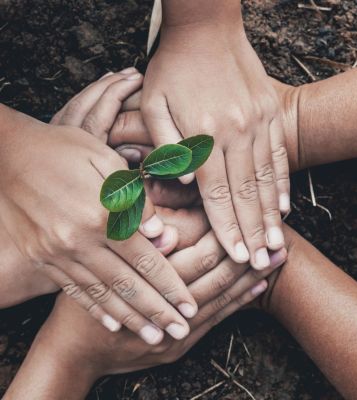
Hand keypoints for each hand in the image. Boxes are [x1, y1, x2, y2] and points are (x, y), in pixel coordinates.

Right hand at [0, 94, 197, 343]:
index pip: (146, 259)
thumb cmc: (64, 149)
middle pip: (128, 284)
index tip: (189, 305)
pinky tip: (112, 325)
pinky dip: (94, 309)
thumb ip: (134, 199)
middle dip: (157, 311)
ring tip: (153, 337)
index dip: (171, 285)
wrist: (8, 154)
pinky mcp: (44, 258)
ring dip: (130, 318)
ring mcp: (58, 253)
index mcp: (101, 214)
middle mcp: (80, 240)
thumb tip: (159, 234)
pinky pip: (73, 289)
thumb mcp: (105, 160)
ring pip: (102, 294)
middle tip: (180, 331)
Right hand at [19, 223, 285, 390]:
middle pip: (215, 275)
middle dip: (248, 257)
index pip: (196, 252)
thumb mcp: (97, 263)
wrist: (74, 349)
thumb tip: (167, 233)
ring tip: (279, 262)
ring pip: (221, 299)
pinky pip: (215, 323)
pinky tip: (256, 290)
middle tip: (281, 242)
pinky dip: (237, 304)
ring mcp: (173, 331)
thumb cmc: (83, 296)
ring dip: (250, 280)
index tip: (247, 219)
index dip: (223, 235)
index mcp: (143, 278)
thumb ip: (133, 242)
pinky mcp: (177, 348)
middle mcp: (164, 306)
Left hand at [141, 6, 289, 269]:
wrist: (206, 27)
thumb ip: (167, 147)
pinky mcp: (270, 114)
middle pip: (246, 195)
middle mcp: (236, 134)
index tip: (238, 257)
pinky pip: (280, 156)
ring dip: (272, 217)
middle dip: (254, 234)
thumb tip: (188, 185)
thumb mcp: (154, 104)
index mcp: (204, 137)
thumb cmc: (173, 68)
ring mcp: (258, 124)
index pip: (217, 197)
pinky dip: (283, 184)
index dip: (228, 230)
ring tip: (278, 246)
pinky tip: (285, 207)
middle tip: (262, 264)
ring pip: (266, 180)